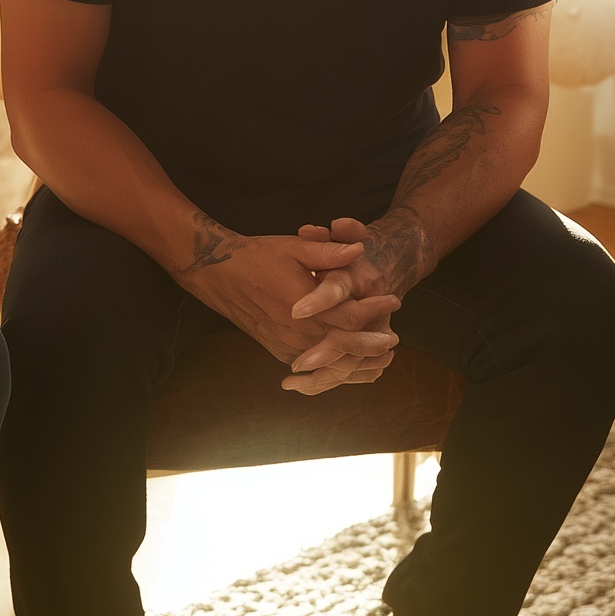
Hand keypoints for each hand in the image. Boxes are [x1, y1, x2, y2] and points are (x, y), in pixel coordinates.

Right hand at [177, 229, 399, 391]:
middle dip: (373, 344)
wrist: (220, 276)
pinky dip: (335, 367)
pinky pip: (314, 368)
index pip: (352, 317)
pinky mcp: (280, 352)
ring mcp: (288, 347)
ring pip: (331, 364)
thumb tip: (359, 249)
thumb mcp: (294, 248)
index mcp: (306, 308)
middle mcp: (298, 333)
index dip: (376, 309)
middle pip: (346, 347)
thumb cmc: (258, 257)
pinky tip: (349, 361)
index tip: (394, 300)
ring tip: (379, 356)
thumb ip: (328, 251)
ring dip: (357, 361)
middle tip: (394, 338)